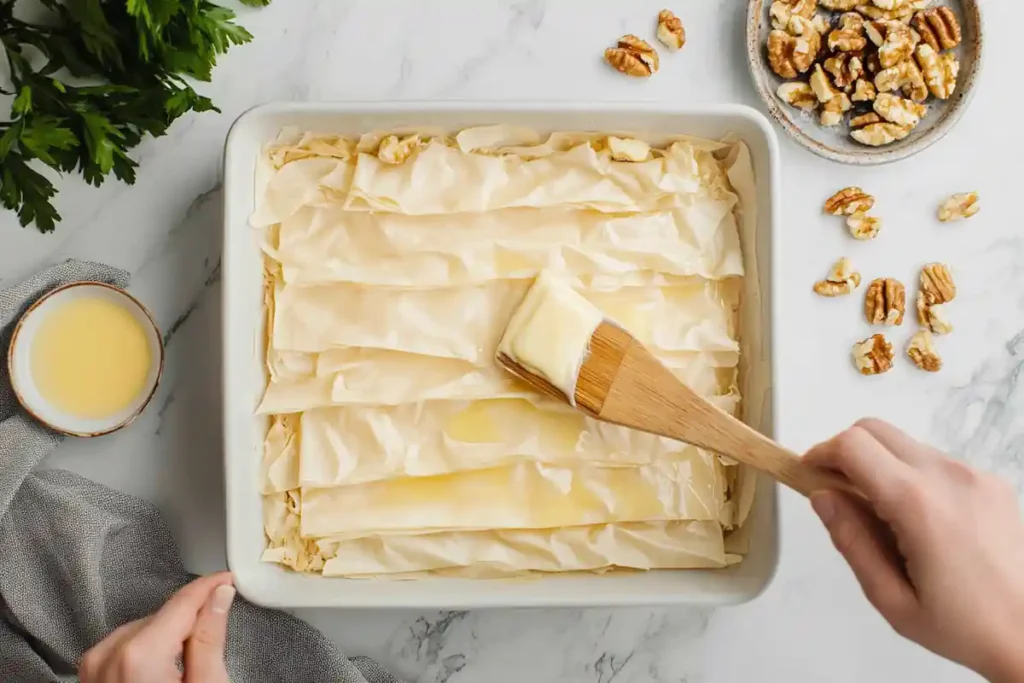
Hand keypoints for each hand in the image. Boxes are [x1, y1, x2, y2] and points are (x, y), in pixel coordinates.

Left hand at [79, 573, 235, 682]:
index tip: (227, 579)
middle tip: (212, 644)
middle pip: (163, 618)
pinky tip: (160, 672)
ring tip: (185, 667)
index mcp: (140, 653)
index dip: (209, 586)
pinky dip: (145, 652)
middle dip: (189, 622)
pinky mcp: (88, 676)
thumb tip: (219, 596)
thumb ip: (211, 639)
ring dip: (167, 638)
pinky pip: (123, 647)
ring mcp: (92, 667)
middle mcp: (107, 654)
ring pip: (143, 630)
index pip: (182, 602)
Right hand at [806, 419, 1023, 682]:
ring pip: (905, 445)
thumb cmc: (965, 627)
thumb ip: (851, 541)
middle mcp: (948, 476)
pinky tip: (920, 522)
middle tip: (835, 490)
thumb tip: (822, 496)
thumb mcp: (891, 598)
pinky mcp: (992, 483)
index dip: (821, 453)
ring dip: (880, 466)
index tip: (808, 474)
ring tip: (881, 517)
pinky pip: (935, 463)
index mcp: (918, 504)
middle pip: (875, 430)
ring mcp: (974, 476)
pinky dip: (912, 476)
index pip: (852, 446)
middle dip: (845, 452)